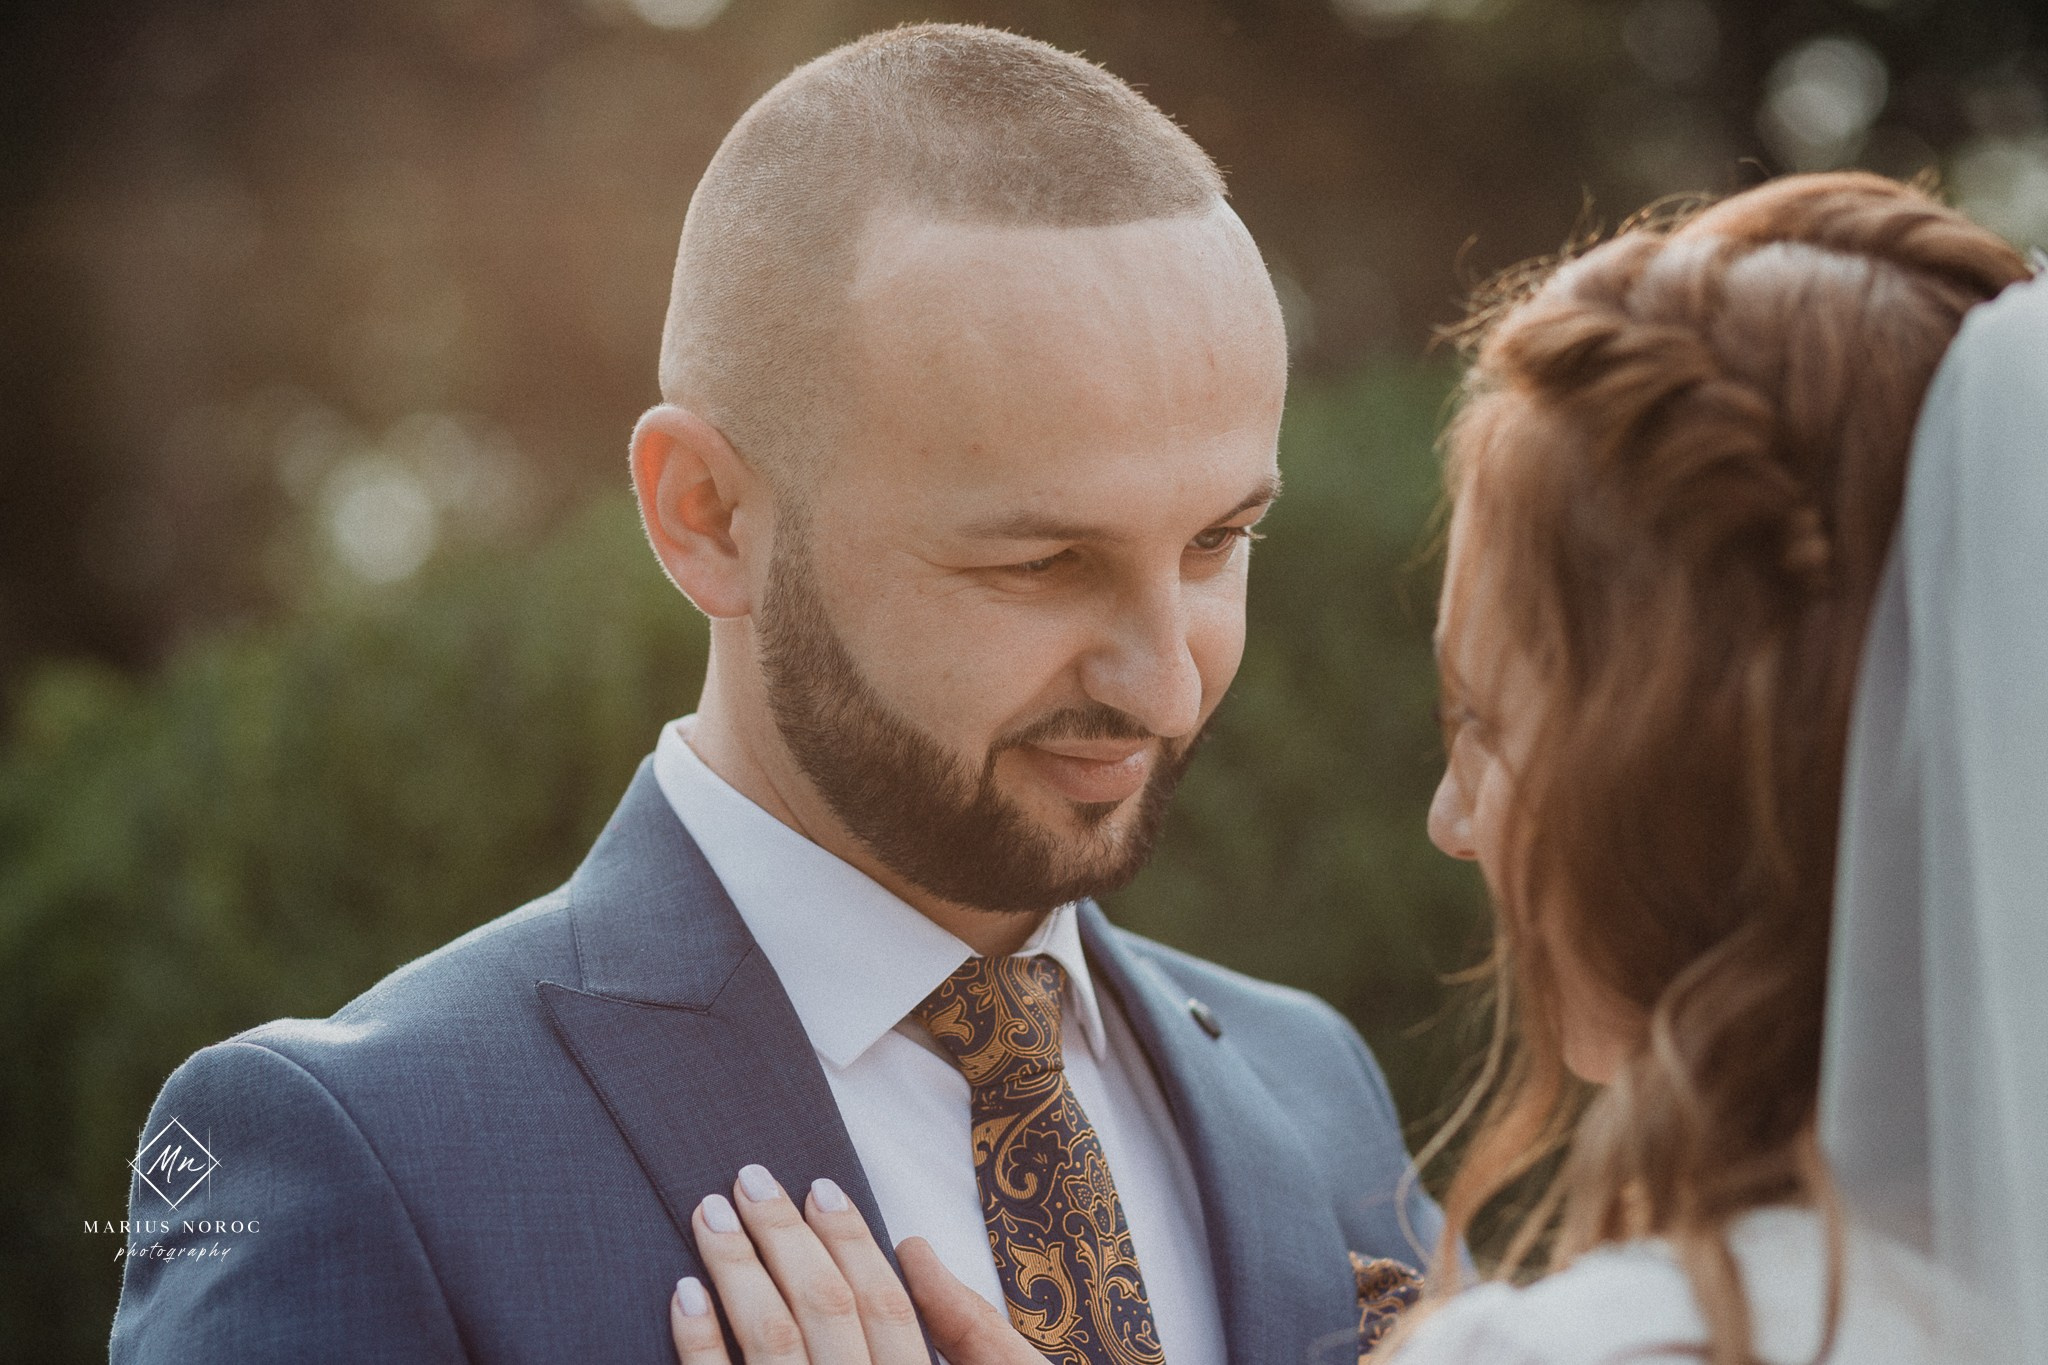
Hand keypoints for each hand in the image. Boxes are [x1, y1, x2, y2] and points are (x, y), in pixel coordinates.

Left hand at [669, 1163, 1047, 1364]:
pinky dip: (698, 1342)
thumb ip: (966, 1337)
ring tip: (710, 1213)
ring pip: (770, 1344)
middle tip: (750, 1177)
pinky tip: (683, 1294)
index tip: (820, 1189)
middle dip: (785, 1236)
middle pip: (825, 1312)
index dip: (853, 1243)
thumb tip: (917, 1252)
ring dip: (737, 1269)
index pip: (888, 1309)